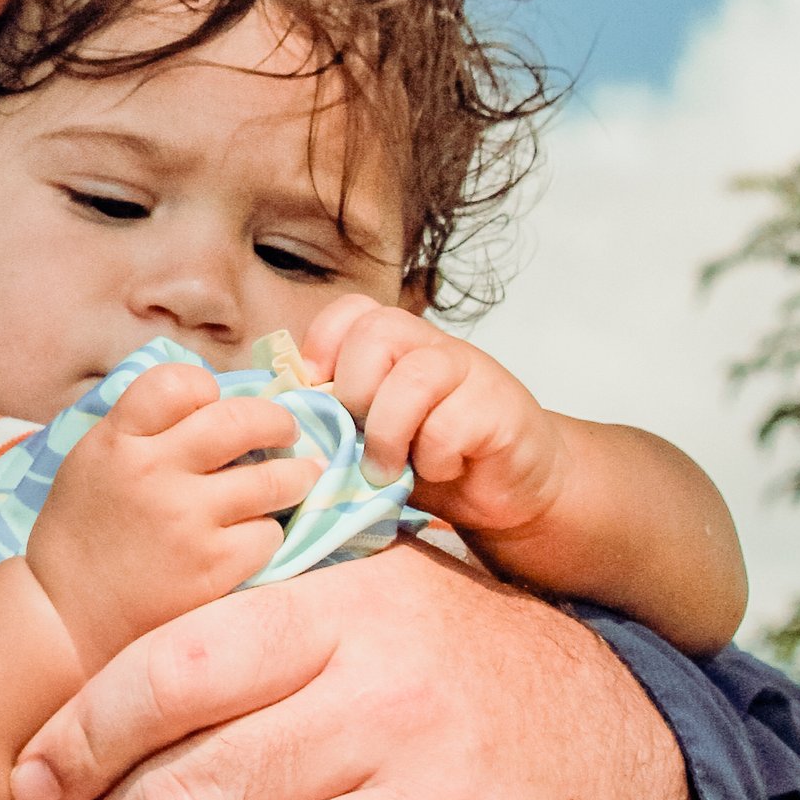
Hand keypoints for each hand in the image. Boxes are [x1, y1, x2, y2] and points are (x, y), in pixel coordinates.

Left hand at [9, 541, 705, 799]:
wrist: (635, 752)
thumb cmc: (468, 667)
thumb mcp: (378, 594)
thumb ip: (263, 615)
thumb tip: (107, 669)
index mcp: (349, 620)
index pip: (176, 672)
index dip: (83, 733)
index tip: (36, 776)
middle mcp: (388, 713)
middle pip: (198, 794)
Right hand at [23, 361, 320, 675]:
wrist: (65, 619)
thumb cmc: (82, 536)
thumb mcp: (92, 462)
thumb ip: (142, 430)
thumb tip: (210, 404)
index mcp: (119, 441)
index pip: (177, 382)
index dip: (205, 388)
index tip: (215, 404)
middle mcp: (155, 473)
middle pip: (240, 420)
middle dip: (277, 420)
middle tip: (287, 429)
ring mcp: (187, 522)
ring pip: (273, 479)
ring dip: (296, 474)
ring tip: (301, 476)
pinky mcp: (213, 568)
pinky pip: (268, 534)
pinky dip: (266, 532)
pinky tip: (256, 535)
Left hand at [303, 291, 565, 545]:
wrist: (515, 488)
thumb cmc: (436, 459)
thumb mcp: (378, 434)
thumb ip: (341, 416)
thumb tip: (284, 414)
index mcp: (398, 345)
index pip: (351, 311)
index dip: (323, 345)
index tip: (317, 392)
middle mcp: (433, 347)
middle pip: (377, 331)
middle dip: (354, 390)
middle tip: (359, 438)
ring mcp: (470, 372)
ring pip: (413, 377)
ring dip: (389, 433)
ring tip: (388, 469)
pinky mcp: (499, 409)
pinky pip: (449, 426)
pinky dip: (434, 459)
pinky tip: (442, 470)